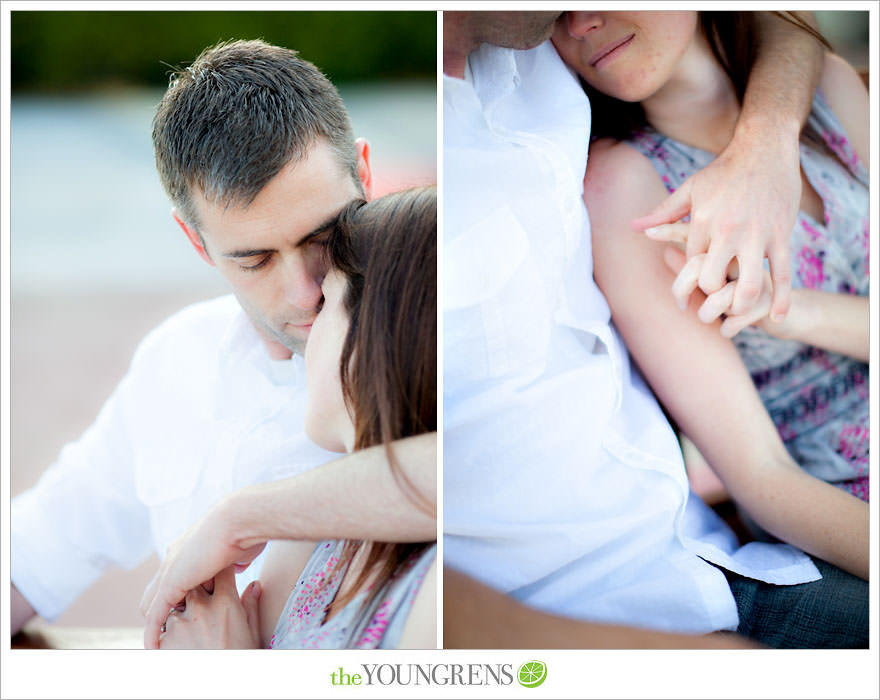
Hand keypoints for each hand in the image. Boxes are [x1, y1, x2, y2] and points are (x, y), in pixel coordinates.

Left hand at [140, 495, 266, 648]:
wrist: (241, 520)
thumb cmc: (249, 533)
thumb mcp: (242, 553)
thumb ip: (238, 567)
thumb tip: (242, 572)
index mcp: (188, 552)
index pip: (176, 579)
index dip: (181, 597)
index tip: (190, 613)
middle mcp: (174, 560)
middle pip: (158, 592)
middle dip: (165, 612)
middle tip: (176, 633)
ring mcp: (171, 571)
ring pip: (151, 603)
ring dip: (160, 621)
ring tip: (168, 641)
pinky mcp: (172, 582)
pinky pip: (155, 613)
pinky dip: (152, 631)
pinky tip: (152, 647)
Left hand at [159, 566, 261, 648]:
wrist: (221, 690)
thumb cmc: (240, 657)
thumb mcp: (251, 632)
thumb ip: (250, 605)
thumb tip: (255, 584)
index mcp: (226, 603)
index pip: (220, 573)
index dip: (219, 573)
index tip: (219, 577)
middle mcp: (201, 609)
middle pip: (193, 586)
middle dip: (197, 593)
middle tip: (204, 606)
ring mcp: (180, 624)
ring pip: (175, 607)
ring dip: (181, 615)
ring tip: (193, 633)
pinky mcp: (164, 642)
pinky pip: (163, 629)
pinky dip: (170, 635)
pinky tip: (183, 646)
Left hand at [632, 125, 799, 321]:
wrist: (765, 149)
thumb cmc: (723, 171)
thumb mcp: (690, 189)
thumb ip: (663, 213)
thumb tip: (634, 228)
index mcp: (702, 221)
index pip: (689, 264)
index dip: (687, 282)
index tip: (687, 294)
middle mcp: (727, 231)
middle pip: (712, 280)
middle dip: (708, 297)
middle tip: (707, 307)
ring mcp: (757, 235)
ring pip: (748, 284)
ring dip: (740, 305)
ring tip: (736, 311)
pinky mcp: (781, 235)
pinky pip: (783, 274)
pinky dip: (782, 299)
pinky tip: (778, 318)